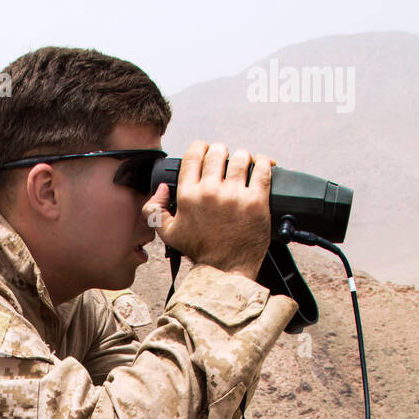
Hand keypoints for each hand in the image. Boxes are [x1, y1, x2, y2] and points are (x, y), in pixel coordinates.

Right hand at [147, 140, 271, 280]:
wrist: (225, 270)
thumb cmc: (200, 251)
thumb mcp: (168, 234)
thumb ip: (155, 209)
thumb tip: (161, 188)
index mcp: (188, 196)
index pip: (194, 154)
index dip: (201, 148)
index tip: (206, 153)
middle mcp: (210, 192)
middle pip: (218, 152)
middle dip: (221, 153)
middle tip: (225, 162)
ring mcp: (234, 196)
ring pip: (240, 157)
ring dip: (242, 158)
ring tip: (243, 167)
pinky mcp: (256, 201)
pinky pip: (262, 169)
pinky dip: (263, 163)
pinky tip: (260, 167)